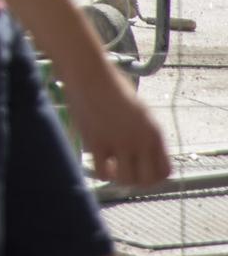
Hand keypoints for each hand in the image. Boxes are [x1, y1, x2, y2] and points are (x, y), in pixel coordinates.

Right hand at [67, 61, 169, 187]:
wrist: (89, 73)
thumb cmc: (111, 87)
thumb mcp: (138, 110)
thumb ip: (143, 132)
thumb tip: (140, 153)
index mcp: (154, 132)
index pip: (165, 171)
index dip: (154, 177)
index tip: (141, 171)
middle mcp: (140, 140)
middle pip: (147, 180)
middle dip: (137, 182)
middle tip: (125, 173)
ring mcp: (119, 141)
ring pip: (126, 180)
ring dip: (119, 179)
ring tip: (111, 168)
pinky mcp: (97, 141)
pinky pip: (102, 172)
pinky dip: (101, 173)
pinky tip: (98, 164)